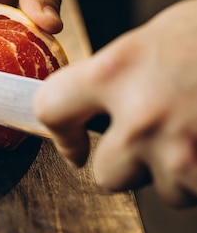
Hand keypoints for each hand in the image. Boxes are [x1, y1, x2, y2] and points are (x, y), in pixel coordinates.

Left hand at [34, 0, 196, 207]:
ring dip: (174, 171)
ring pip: (161, 190)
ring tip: (195, 128)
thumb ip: (116, 75)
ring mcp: (180, 153)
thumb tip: (91, 100)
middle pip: (106, 176)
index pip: (50, 108)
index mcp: (116, 71)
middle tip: (150, 137)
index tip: (69, 138)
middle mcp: (142, 116)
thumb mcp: (152, 39)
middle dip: (127, 163)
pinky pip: (196, 193)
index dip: (57, 128)